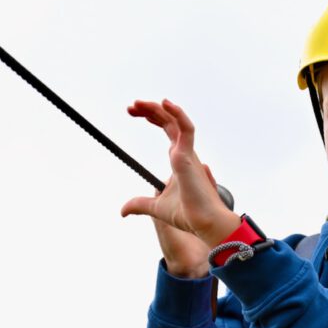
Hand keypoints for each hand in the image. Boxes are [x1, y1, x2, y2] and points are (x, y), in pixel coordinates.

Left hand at [121, 99, 239, 273]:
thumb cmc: (189, 215)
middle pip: (168, 120)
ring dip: (157, 108)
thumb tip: (123, 210)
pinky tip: (164, 103)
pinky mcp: (189, 157)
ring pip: (175, 120)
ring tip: (136, 104)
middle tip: (130, 106)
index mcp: (180, 158)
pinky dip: (178, 114)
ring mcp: (188, 153)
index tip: (133, 112)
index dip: (152, 117)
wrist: (204, 223)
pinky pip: (186, 129)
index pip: (167, 129)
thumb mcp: (156, 207)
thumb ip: (140, 204)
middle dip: (150, 109)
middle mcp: (185, 152)